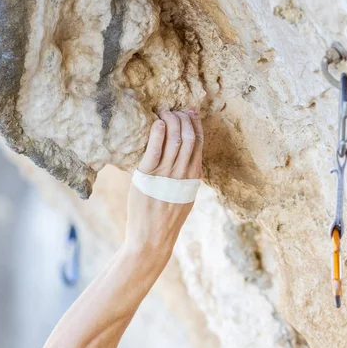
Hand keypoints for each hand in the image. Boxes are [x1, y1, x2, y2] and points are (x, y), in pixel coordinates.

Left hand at [124, 109, 202, 260]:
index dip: (195, 123)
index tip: (189, 111)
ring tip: (162, 112)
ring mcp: (167, 176)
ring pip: (175, 139)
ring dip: (170, 120)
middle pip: (189, 137)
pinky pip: (155, 151)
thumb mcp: (185, 196)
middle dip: (183, 118)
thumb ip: (188, 177)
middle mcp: (183, 174)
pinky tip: (157, 123)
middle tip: (172, 110)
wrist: (152, 238)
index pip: (199, 142)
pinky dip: (158, 134)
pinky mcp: (148, 178)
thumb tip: (189, 159)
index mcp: (193, 177)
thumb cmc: (166, 218)